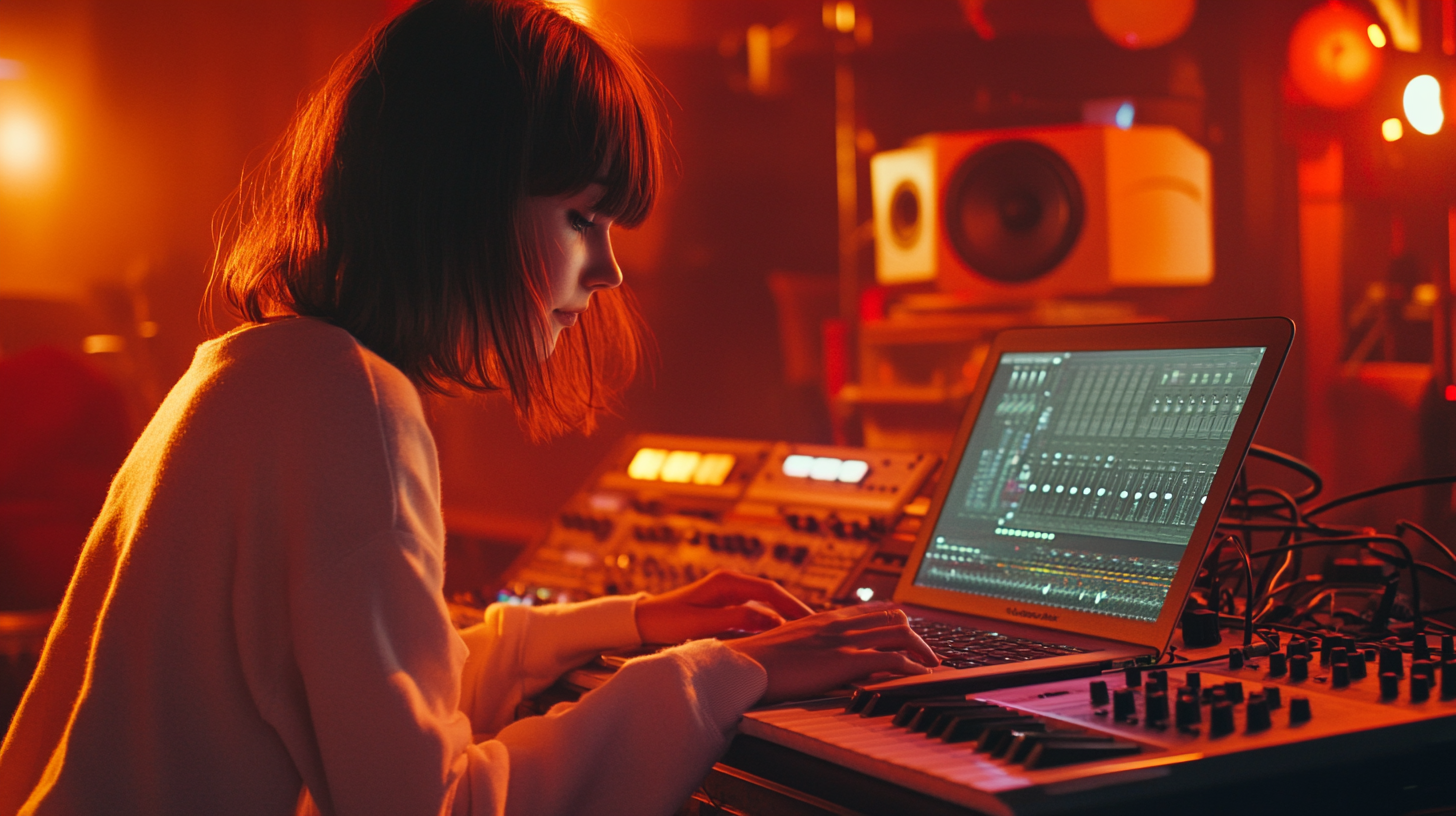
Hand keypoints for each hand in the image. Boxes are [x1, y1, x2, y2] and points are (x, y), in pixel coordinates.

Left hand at [635, 569, 813, 644]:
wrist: (645, 621)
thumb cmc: (669, 621)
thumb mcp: (703, 623)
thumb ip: (737, 620)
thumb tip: (770, 620)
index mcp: (727, 582)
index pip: (770, 591)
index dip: (792, 605)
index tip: (810, 621)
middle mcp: (731, 584)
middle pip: (772, 595)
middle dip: (794, 610)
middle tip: (816, 628)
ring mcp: (729, 594)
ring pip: (765, 605)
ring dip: (783, 617)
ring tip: (803, 634)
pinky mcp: (725, 607)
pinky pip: (754, 613)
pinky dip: (768, 623)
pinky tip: (779, 637)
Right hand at [725, 604, 937, 702]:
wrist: (743, 665)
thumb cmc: (756, 661)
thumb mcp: (784, 646)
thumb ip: (803, 646)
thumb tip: (810, 657)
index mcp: (824, 617)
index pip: (870, 609)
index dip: (894, 617)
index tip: (906, 628)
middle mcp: (839, 623)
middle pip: (892, 617)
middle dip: (915, 634)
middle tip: (926, 651)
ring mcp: (844, 640)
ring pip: (900, 633)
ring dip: (922, 649)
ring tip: (932, 664)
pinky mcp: (846, 661)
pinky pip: (892, 659)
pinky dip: (912, 667)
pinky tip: (920, 675)